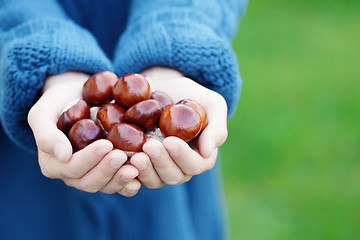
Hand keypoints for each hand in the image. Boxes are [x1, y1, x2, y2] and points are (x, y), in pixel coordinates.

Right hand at [28, 72, 140, 196]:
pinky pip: (118, 185)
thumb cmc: (58, 102)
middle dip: (107, 170)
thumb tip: (62, 156)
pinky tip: (140, 178)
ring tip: (135, 167)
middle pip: (89, 181)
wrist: (78, 96)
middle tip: (122, 155)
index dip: (89, 159)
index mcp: (54, 164)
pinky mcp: (109, 172)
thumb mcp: (44, 111)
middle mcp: (72, 174)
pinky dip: (129, 185)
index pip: (72, 168)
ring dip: (120, 179)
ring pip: (105, 186)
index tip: (106, 144)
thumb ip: (46, 133)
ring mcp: (92, 174)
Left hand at [130, 66, 227, 187]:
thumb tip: (209, 151)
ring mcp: (160, 167)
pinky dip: (128, 171)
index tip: (170, 141)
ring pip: (154, 180)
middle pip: (173, 176)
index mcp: (201, 156)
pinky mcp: (142, 163)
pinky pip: (135, 175)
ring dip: (145, 170)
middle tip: (150, 146)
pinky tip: (121, 159)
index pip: (195, 165)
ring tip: (135, 155)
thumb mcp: (213, 104)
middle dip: (162, 163)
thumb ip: (216, 127)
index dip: (183, 156)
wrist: (166, 89)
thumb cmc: (193, 96)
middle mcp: (181, 166)